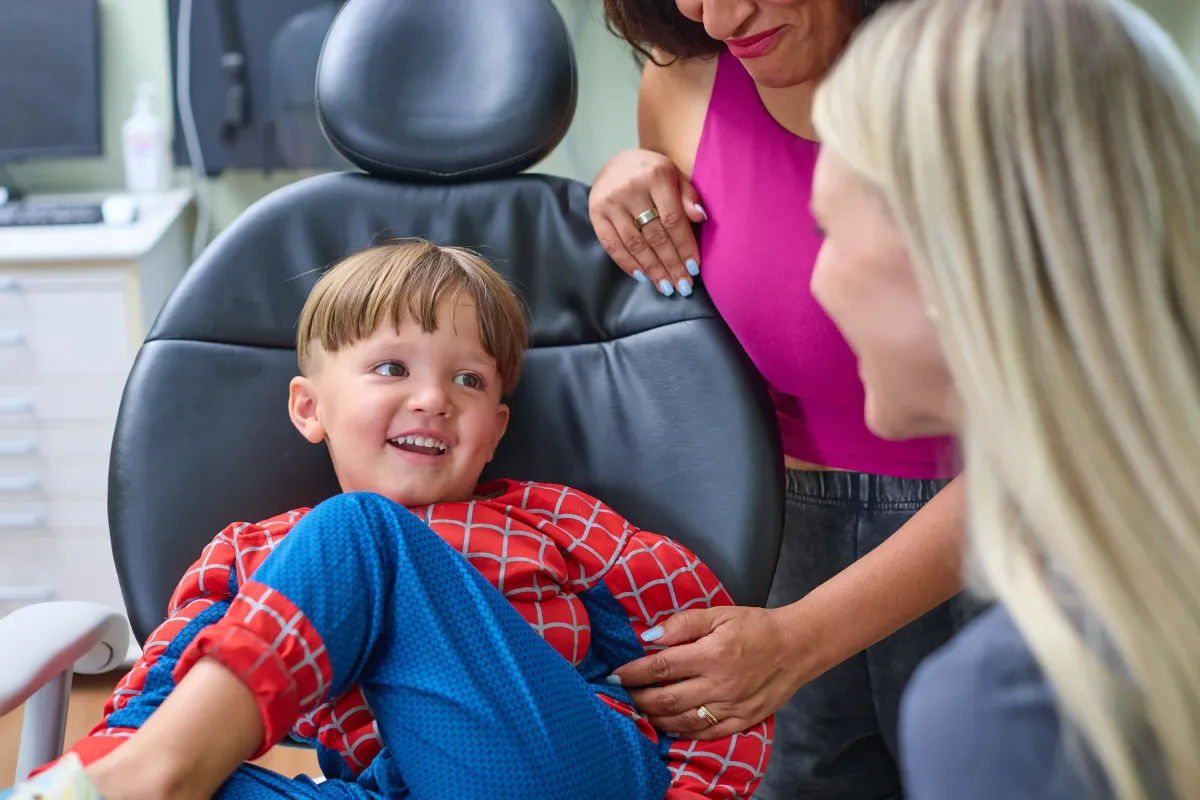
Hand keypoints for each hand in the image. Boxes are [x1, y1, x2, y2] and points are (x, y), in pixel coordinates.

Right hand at [589, 149, 706, 297]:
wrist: (615, 162)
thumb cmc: (652, 173)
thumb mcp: (675, 175)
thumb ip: (689, 195)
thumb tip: (701, 218)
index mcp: (656, 176)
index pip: (673, 219)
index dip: (684, 246)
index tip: (694, 269)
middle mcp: (631, 189)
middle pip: (655, 235)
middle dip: (671, 264)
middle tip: (682, 286)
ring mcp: (610, 202)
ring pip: (635, 244)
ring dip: (652, 269)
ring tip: (665, 287)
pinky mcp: (595, 213)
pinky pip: (612, 244)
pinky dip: (627, 263)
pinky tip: (642, 276)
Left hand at [611, 606, 804, 740]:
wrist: (797, 647)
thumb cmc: (756, 627)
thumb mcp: (720, 614)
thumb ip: (683, 623)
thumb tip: (649, 636)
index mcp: (711, 654)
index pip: (660, 667)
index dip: (633, 673)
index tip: (615, 675)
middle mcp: (719, 685)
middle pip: (665, 699)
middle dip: (637, 699)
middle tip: (621, 695)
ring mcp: (730, 707)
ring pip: (681, 721)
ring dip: (654, 718)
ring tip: (638, 711)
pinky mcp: (742, 721)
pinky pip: (705, 734)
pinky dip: (682, 733)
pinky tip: (667, 727)